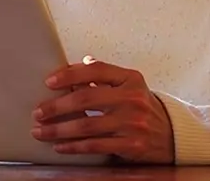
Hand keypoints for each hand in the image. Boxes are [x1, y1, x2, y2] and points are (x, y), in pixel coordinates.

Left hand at [32, 57, 174, 163]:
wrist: (170, 136)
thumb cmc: (142, 108)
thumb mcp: (130, 85)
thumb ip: (106, 75)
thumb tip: (80, 63)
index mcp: (130, 78)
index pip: (95, 70)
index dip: (69, 74)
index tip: (49, 82)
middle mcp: (132, 99)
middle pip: (86, 98)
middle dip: (56, 106)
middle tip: (38, 112)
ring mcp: (133, 123)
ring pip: (86, 125)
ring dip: (59, 129)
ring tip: (41, 131)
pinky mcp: (131, 145)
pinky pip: (95, 146)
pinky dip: (73, 146)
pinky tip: (60, 146)